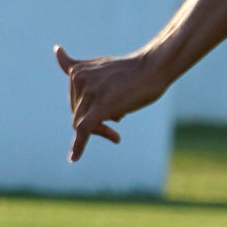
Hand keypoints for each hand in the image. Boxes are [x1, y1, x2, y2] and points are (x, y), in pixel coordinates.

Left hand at [56, 45, 170, 161]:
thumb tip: (84, 95)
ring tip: (116, 137)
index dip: (88, 110)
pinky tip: (73, 159)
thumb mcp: (104, 70)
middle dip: (95, 122)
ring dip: (101, 132)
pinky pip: (84, 129)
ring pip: (82, 123)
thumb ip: (89, 81)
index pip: (76, 101)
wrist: (153, 68)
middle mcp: (78, 80)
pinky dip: (78, 146)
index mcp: (77, 72)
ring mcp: (88, 92)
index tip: (109, 114)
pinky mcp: (100, 106)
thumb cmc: (134, 72)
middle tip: (119, 120)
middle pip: (78, 113)